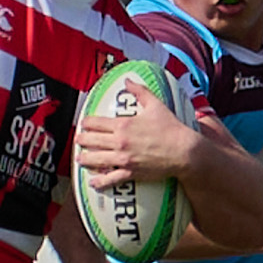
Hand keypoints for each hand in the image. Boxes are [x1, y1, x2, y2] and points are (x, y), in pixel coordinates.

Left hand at [75, 80, 194, 188]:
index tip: (84, 124)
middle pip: (91, 140)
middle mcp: (119, 142)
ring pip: (96, 159)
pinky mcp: (130, 173)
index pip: (96, 123)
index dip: (86, 123)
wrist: (184, 151)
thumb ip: (140, 91)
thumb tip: (128, 80)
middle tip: (79, 140)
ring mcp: (123, 158)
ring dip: (85, 159)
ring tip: (80, 159)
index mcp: (123, 125)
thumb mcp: (156, 105)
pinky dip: (100, 181)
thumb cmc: (171, 128)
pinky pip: (110, 179)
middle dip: (82, 140)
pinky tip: (93, 182)